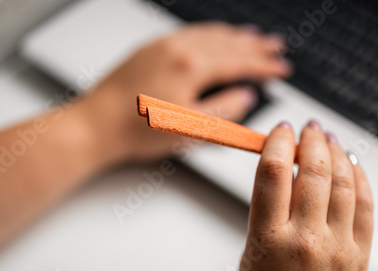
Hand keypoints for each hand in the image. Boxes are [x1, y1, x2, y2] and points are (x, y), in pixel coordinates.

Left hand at [78, 22, 291, 163]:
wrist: (95, 125)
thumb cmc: (136, 131)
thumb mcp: (190, 129)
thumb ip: (225, 111)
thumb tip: (246, 96)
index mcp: (191, 67)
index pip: (239, 63)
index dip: (264, 66)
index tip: (282, 68)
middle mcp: (177, 48)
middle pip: (227, 43)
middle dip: (255, 45)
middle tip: (276, 46)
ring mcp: (161, 45)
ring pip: (207, 34)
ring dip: (233, 35)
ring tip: (252, 36)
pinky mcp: (148, 48)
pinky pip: (187, 33)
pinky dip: (208, 33)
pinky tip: (212, 37)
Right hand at [239, 121, 373, 270]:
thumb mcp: (251, 252)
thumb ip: (266, 210)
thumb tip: (281, 172)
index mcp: (269, 239)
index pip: (274, 171)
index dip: (278, 141)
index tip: (280, 129)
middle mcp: (306, 240)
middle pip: (313, 170)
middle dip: (311, 140)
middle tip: (308, 127)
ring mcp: (338, 248)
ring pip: (343, 182)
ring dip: (336, 153)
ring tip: (329, 139)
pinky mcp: (360, 256)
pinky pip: (365, 206)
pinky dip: (360, 179)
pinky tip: (353, 165)